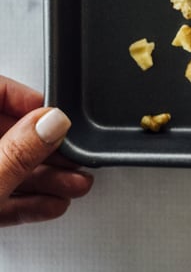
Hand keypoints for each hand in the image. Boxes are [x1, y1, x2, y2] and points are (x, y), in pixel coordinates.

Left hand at [0, 76, 92, 224]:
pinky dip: (25, 200)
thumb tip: (55, 121)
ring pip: (6, 166)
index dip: (28, 98)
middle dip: (48, 148)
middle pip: (8, 132)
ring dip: (45, 177)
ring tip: (74, 184)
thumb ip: (18, 153)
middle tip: (74, 154)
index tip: (55, 113)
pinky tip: (51, 203)